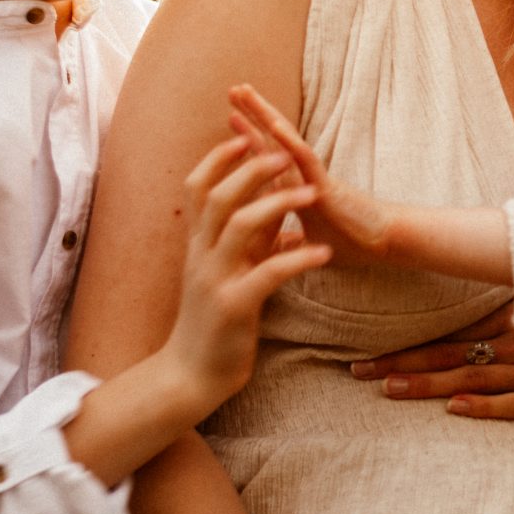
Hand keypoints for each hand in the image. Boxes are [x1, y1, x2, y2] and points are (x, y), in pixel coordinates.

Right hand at [160, 134, 333, 412]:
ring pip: (241, 226)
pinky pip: (268, 273)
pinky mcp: (234, 306)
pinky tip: (324, 253)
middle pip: (220, 196)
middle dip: (252, 169)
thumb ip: (253, 247)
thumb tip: (282, 221)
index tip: (244, 137)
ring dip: (279, 204)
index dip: (218, 159)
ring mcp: (215, 280)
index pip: (198, 188)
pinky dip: (298, 259)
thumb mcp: (232, 277)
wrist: (190, 376)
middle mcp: (201, 256)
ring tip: (313, 193)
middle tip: (285, 153)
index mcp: (198, 246)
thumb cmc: (214, 325)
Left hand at [226, 83, 396, 264]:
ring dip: (264, 115)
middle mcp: (303, 177)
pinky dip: (288, 142)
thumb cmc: (352, 242)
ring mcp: (314, 178)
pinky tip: (272, 124)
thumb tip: (281, 250)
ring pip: (285, 140)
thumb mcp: (310, 242)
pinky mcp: (327, 187)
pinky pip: (305, 160)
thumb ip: (293, 241)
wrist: (384, 246)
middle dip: (253, 114)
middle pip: (273, 139)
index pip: (270, 155)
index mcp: (296, 189)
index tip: (232, 115)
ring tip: (244, 92)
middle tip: (234, 89)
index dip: (251, 134)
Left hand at [348, 302, 513, 423]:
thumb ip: (512, 317)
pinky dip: (488, 406)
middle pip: (451, 357)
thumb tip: (473, 315)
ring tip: (388, 390)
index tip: (365, 356)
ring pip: (475, 379)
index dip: (406, 347)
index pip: (450, 337)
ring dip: (431, 385)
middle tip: (355, 372)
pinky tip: (457, 408)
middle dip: (401, 365)